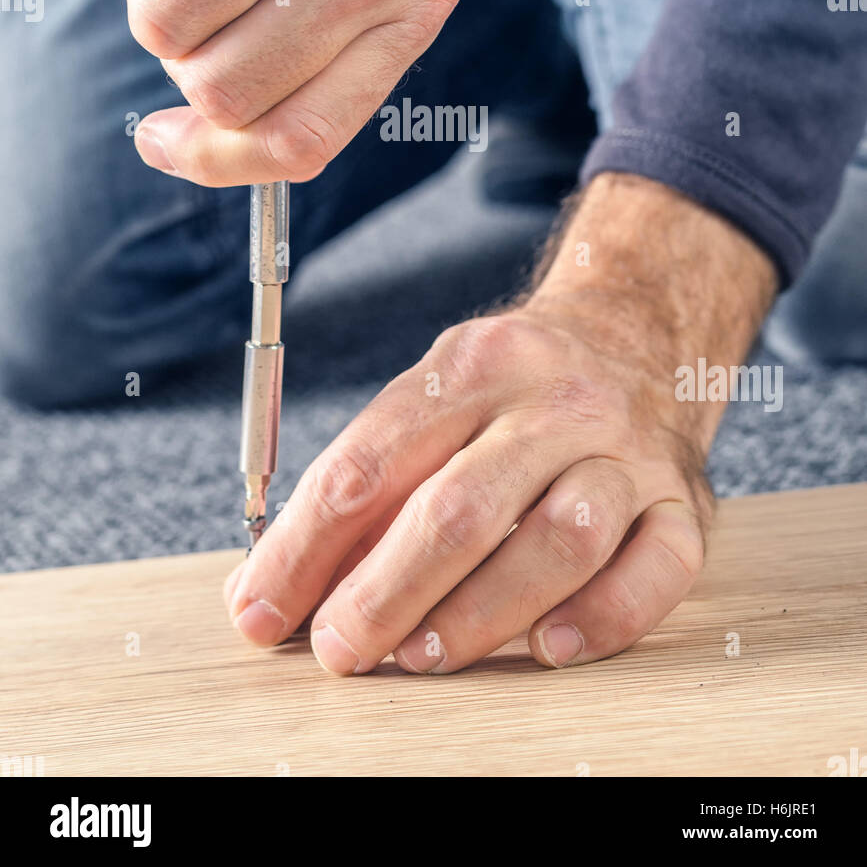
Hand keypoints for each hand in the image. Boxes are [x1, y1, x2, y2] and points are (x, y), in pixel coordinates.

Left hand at [224, 175, 776, 671]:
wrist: (638, 332)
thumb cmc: (517, 386)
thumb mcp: (436, 393)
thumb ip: (367, 481)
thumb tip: (275, 584)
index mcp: (477, 363)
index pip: (373, 461)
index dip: (306, 547)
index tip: (262, 610)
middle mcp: (557, 400)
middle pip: (461, 508)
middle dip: (383, 594)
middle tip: (339, 650)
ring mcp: (628, 450)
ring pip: (561, 540)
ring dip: (481, 615)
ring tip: (422, 657)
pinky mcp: (686, 501)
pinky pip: (657, 569)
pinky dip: (602, 618)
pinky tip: (549, 648)